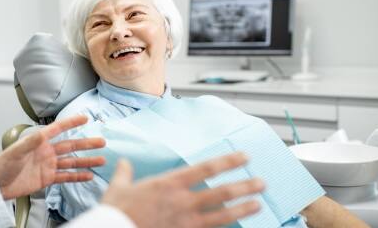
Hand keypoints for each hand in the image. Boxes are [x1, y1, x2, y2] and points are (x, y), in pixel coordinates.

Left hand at [0, 115, 104, 199]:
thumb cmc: (2, 165)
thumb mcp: (15, 152)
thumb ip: (29, 143)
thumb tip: (41, 134)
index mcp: (39, 142)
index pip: (58, 129)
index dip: (72, 123)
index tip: (85, 118)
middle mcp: (46, 152)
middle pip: (70, 146)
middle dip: (86, 144)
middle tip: (102, 142)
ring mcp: (48, 165)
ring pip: (71, 162)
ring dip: (86, 161)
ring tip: (101, 160)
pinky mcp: (47, 178)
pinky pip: (66, 177)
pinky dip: (77, 177)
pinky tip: (88, 176)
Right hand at [101, 152, 264, 227]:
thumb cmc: (116, 212)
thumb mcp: (118, 188)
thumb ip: (125, 173)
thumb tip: (124, 163)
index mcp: (168, 184)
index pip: (206, 168)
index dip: (228, 162)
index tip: (244, 157)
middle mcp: (182, 201)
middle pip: (221, 192)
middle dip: (244, 186)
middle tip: (261, 183)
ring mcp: (186, 221)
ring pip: (222, 214)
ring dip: (242, 209)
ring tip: (258, 204)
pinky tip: (236, 227)